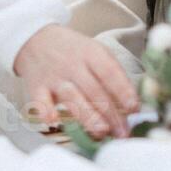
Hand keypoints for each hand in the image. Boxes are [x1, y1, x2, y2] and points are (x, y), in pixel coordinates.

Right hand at [13, 24, 138, 138]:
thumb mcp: (94, 51)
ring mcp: (55, 76)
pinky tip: (53, 120)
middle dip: (111, 113)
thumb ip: (110, 74)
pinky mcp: (37, 86)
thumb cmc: (72, 50)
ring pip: (72, 97)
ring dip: (87, 115)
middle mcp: (73, 64)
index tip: (134, 108)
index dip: (123, 90)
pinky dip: (45, 110)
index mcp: (92, 52)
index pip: (110, 72)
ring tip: (101, 131)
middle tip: (123, 132)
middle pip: (94, 90)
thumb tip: (130, 105)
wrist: (36, 38)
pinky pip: (40, 100)